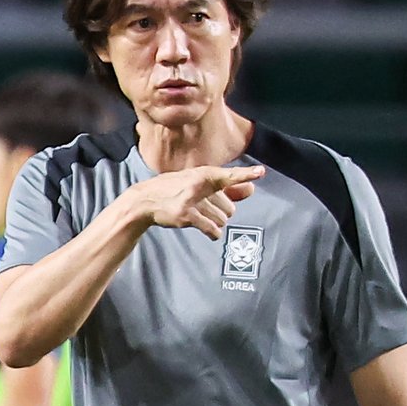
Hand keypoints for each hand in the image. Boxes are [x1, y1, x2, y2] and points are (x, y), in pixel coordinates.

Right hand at [132, 164, 262, 238]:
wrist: (146, 200)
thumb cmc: (176, 190)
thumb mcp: (200, 183)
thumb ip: (228, 187)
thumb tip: (252, 189)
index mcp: (204, 174)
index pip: (229, 175)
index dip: (245, 174)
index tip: (260, 172)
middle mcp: (199, 185)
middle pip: (230, 208)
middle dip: (222, 212)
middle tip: (205, 207)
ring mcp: (191, 201)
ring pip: (222, 219)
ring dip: (215, 222)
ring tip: (200, 215)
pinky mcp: (186, 216)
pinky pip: (211, 229)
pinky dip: (213, 233)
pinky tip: (209, 231)